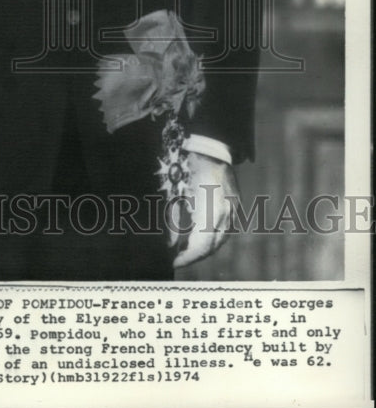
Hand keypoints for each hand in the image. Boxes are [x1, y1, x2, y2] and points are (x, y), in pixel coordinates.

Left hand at [172, 152, 237, 268]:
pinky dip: (213, 237)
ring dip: (204, 248)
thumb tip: (172, 243)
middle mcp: (227, 214)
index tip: (174, 262)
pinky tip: (199, 236)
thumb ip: (174, 220)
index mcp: (212, 211)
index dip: (188, 258)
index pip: (202, 246)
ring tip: (186, 248)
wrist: (211, 146)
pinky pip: (225, 229)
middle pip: (213, 247)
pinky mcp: (236, 205)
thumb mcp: (176, 194)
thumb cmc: (188, 166)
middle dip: (195, 255)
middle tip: (177, 258)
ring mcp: (234, 210)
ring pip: (221, 240)